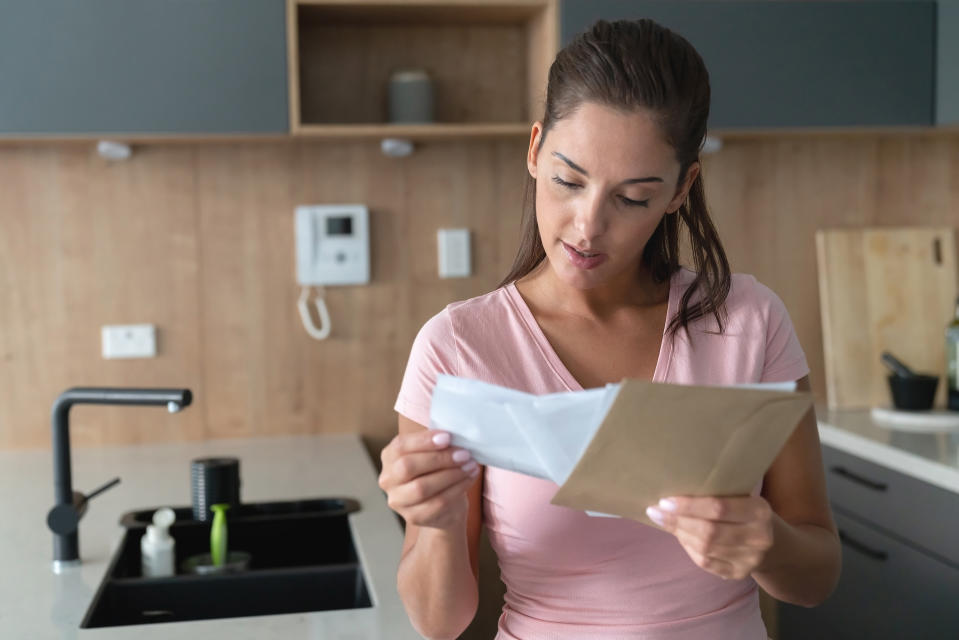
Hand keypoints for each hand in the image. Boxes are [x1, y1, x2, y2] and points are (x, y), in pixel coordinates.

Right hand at [379, 430, 479, 530]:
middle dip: (439, 459)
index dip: (423, 441)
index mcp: (389, 457)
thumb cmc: (437, 471)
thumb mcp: (433, 453)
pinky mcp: (413, 517)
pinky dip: (457, 489)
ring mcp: (398, 501)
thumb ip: (436, 443)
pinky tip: (468, 479)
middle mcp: (388, 479)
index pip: (400, 446)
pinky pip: (436, 503)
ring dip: (451, 475)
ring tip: (470, 465)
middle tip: (464, 453)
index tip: (447, 437)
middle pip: (408, 467)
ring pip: (422, 487)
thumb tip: (454, 435)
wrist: (443, 506)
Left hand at [646, 495, 773, 579]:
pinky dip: (688, 547)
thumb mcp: (739, 496)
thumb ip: (716, 492)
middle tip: (655, 511)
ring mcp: (750, 559)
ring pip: (705, 548)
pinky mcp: (739, 574)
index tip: (665, 501)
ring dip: (680, 533)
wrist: (768, 540)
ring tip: (664, 521)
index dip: (689, 506)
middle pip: (709, 531)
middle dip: (678, 521)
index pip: (719, 508)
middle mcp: (759, 537)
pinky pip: (706, 562)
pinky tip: (680, 536)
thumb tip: (672, 489)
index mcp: (760, 511)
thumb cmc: (743, 509)